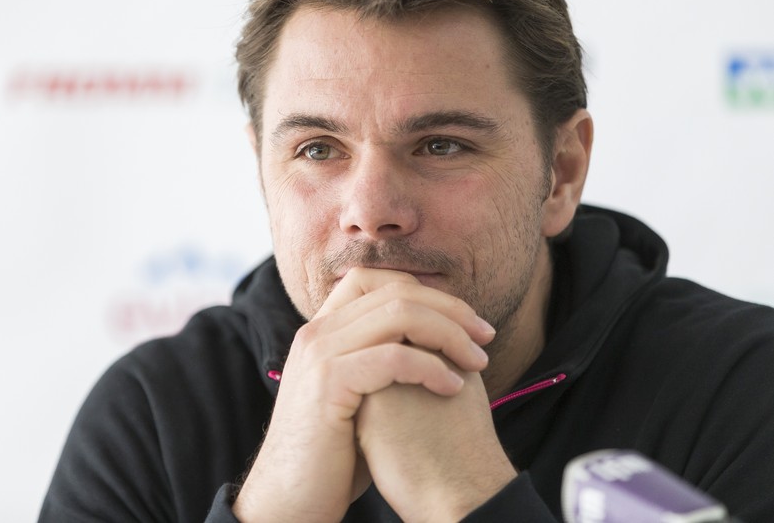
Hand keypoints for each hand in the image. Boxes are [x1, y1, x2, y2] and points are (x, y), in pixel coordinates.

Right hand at [232, 268, 494, 521]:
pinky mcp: (328, 382)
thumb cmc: (334, 454)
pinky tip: (453, 387)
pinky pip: (393, 357)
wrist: (291, 497)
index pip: (378, 280)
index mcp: (323, 329)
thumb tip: (433, 346)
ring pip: (400, 315)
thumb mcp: (360, 396)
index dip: (429, 293)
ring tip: (478, 362)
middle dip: (451, 310)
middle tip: (485, 337)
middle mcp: (317, 331)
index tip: (466, 322)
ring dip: (449, 334)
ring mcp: (319, 353)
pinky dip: (432, 367)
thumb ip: (383, 363)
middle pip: (397, 292)